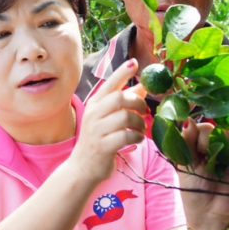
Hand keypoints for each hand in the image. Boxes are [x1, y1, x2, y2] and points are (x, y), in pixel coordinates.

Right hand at [74, 59, 146, 183]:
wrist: (83, 167)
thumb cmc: (99, 139)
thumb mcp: (108, 118)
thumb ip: (125, 101)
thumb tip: (144, 86)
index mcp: (94, 104)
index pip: (109, 83)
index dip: (123, 72)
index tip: (135, 63)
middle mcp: (93, 114)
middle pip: (120, 98)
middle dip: (138, 103)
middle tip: (145, 111)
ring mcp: (97, 130)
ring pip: (125, 117)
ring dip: (139, 123)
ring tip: (140, 129)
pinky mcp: (104, 146)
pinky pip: (127, 136)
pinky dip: (137, 137)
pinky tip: (136, 139)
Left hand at [178, 122, 228, 229]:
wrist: (207, 213)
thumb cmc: (192, 189)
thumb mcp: (185, 165)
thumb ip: (186, 142)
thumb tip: (188, 119)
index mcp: (198, 146)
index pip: (200, 127)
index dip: (196, 133)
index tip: (194, 148)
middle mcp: (216, 147)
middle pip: (215, 129)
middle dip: (207, 140)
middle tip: (204, 156)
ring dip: (222, 146)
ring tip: (216, 163)